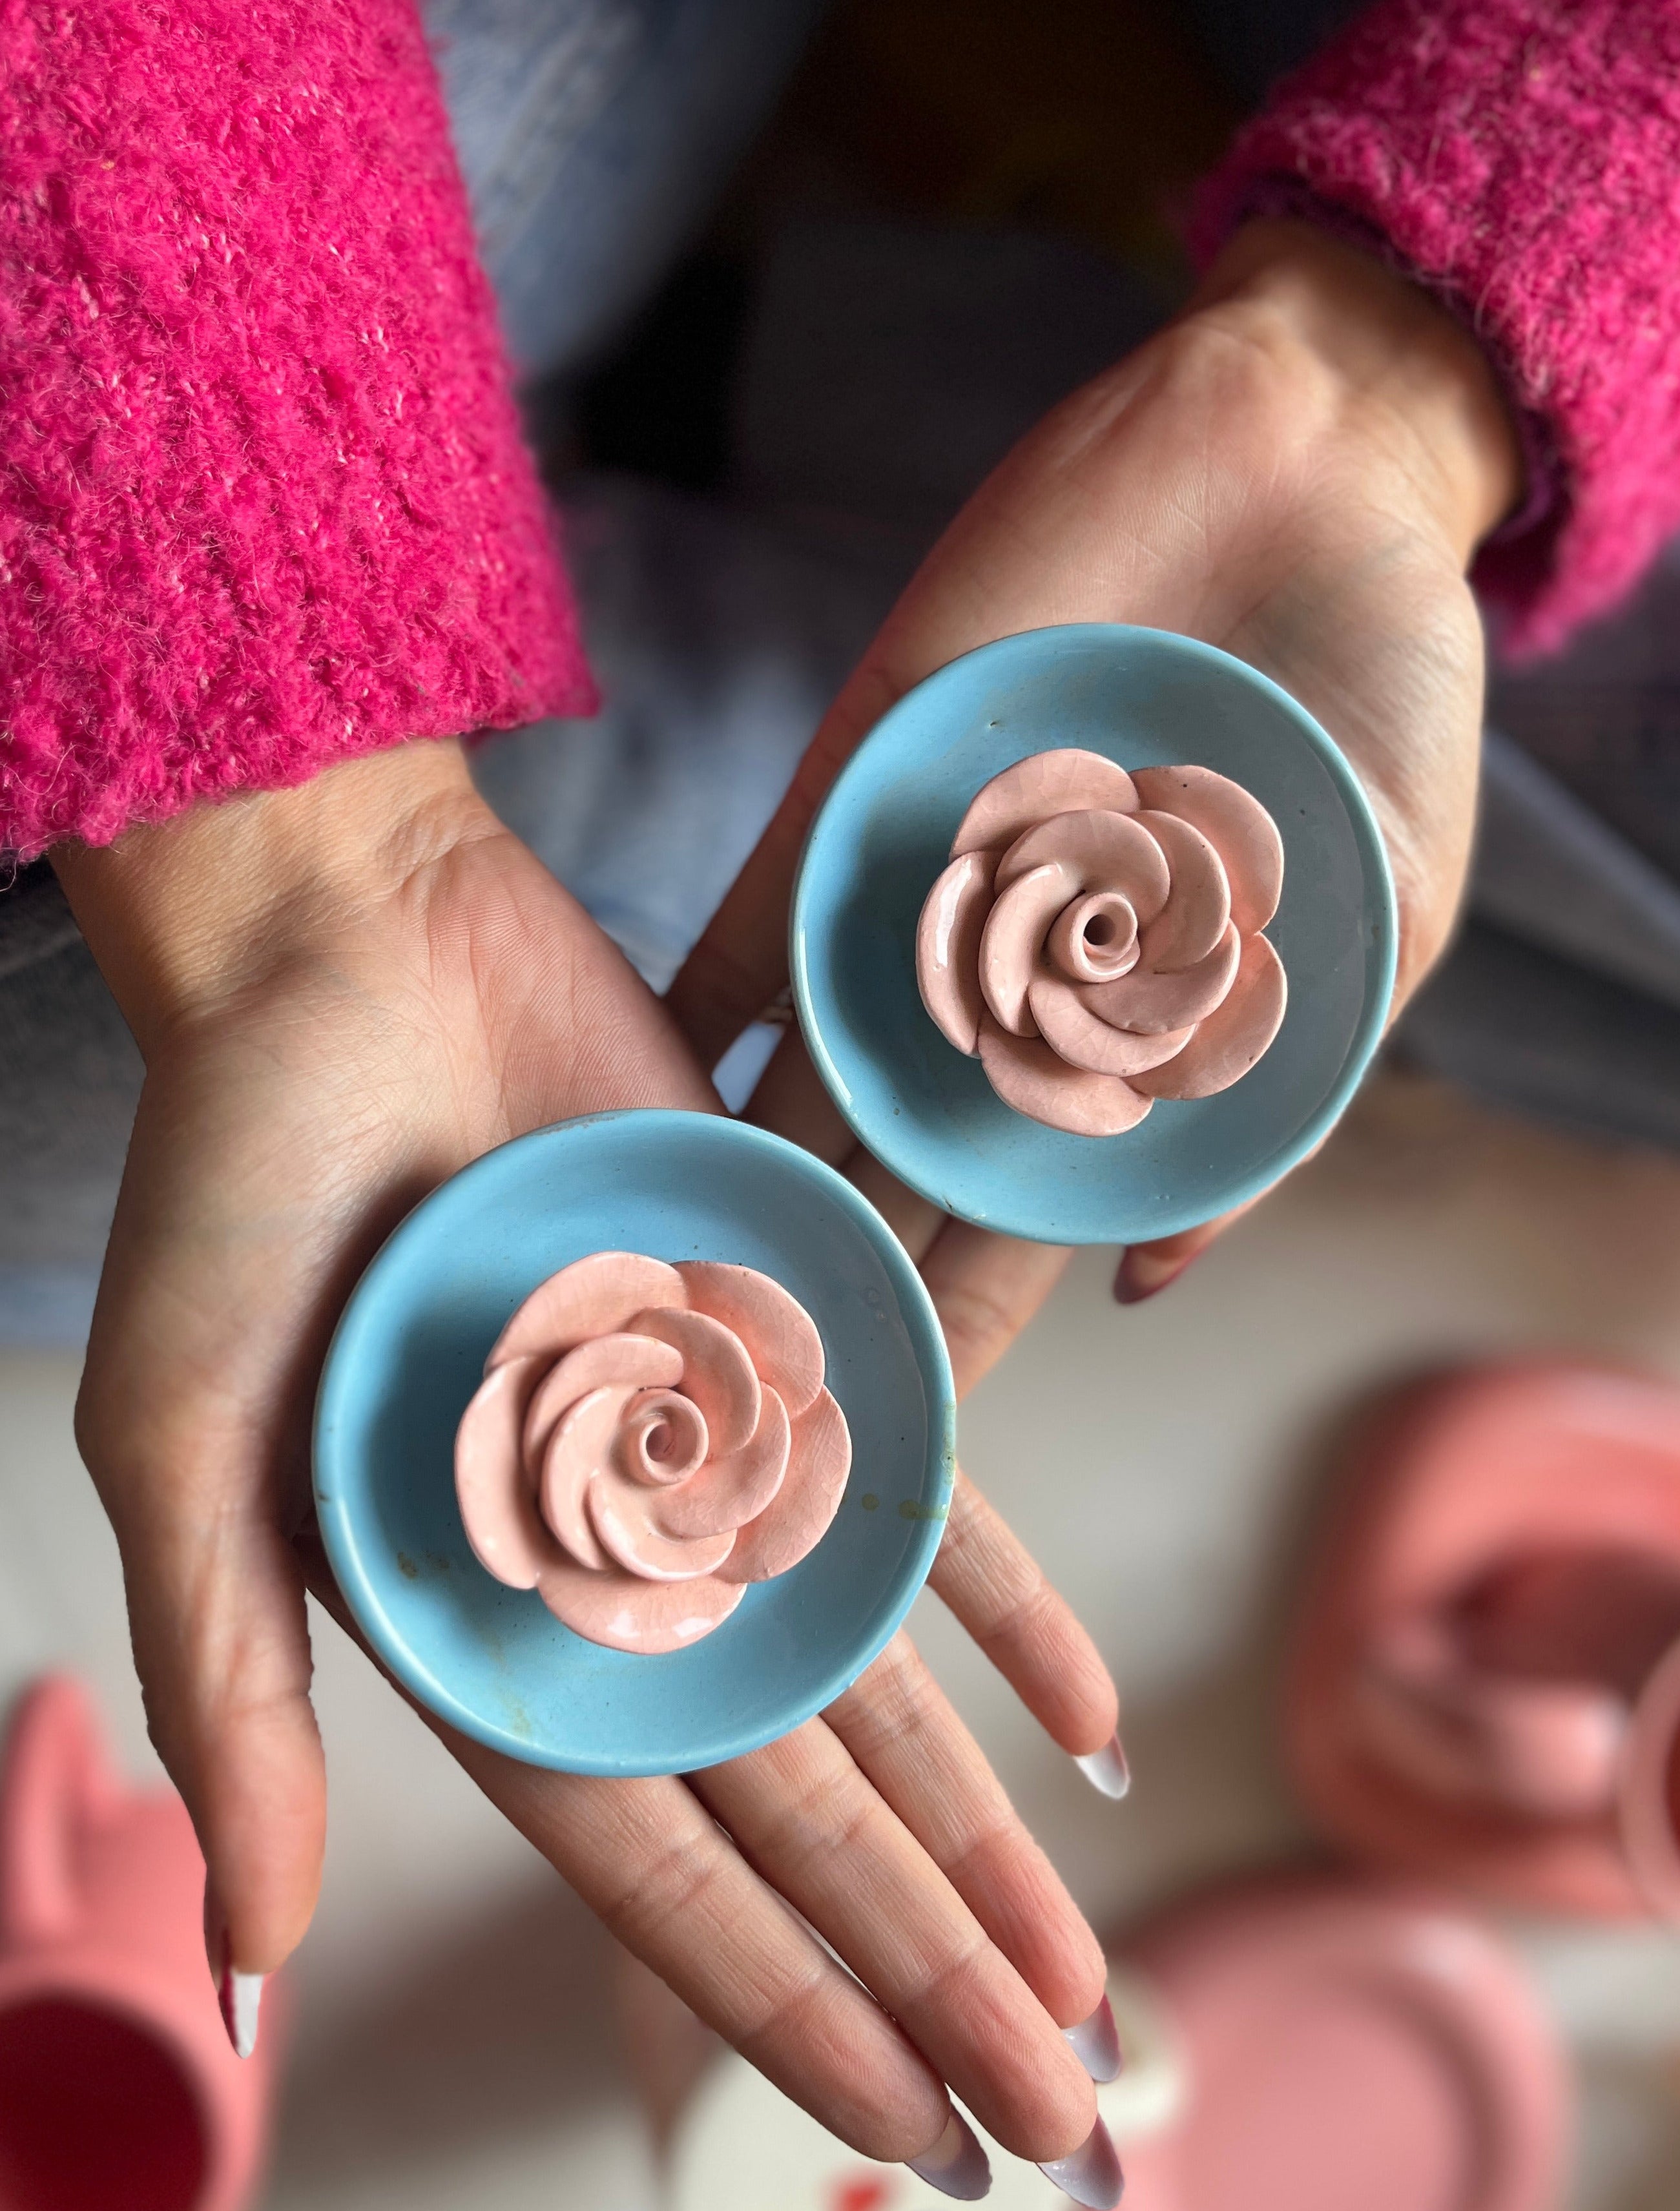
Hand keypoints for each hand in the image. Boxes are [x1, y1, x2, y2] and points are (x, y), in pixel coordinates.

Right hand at [56, 741, 1122, 2192]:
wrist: (349, 951)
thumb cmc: (233, 1183)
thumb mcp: (185, 1442)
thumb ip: (234, 1690)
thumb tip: (253, 1957)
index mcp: (472, 1626)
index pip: (656, 1871)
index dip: (779, 2005)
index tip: (901, 2132)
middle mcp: (606, 1576)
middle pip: (798, 1816)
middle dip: (923, 1966)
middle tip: (1058, 2122)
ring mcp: (709, 1466)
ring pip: (877, 1693)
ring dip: (982, 1833)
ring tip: (1085, 1979)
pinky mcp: (784, 1348)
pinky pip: (922, 1502)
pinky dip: (1005, 1609)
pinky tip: (1086, 1719)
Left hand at [670, 217, 1522, 1310]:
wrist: (1312, 477)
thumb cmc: (1377, 713)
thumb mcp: (1373, 930)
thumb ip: (1270, 1105)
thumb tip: (1150, 1282)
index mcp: (1117, 1049)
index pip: (1012, 1234)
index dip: (953, 1336)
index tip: (891, 1448)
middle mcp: (998, 998)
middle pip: (881, 1180)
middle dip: (822, 1282)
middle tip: (738, 1398)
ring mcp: (915, 901)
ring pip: (802, 1071)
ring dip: (739, 1174)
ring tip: (668, 1286)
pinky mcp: (859, 793)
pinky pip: (755, 915)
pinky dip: (699, 999)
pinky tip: (634, 1083)